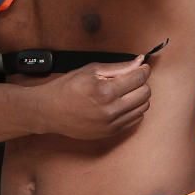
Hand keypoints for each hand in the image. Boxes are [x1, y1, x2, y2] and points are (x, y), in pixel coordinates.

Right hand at [32, 57, 151, 138]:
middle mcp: (111, 109)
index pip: (139, 78)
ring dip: (139, 96)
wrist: (49, 111)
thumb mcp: (91, 70)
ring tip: (127, 90)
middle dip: (142, 82)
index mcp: (105, 91)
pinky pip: (135, 120)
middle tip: (132, 78)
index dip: (143, 70)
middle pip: (145, 94)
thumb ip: (118, 67)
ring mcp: (111, 123)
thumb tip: (139, 61)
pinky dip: (134, 109)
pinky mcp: (111, 132)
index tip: (142, 67)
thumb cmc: (67, 88)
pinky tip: (123, 102)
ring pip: (143, 108)